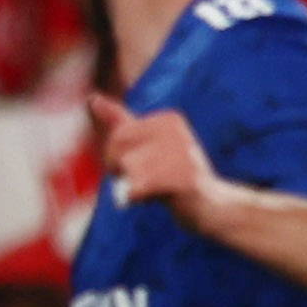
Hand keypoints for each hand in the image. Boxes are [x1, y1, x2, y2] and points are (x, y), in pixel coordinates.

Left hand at [87, 95, 229, 231]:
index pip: (119, 136)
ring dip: (134, 187)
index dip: (118, 157)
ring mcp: (182, 155)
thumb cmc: (177, 176)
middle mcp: (177, 132)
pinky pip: (135, 189)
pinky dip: (138, 199)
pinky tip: (161, 199)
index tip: (143, 166)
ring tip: (160, 190)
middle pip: (119, 150)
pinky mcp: (182, 180)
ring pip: (127, 172)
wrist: (213, 208)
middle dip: (121, 171)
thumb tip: (93, 98)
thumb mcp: (149, 144)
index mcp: (169, 119)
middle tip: (145, 182)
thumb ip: (121, 122)